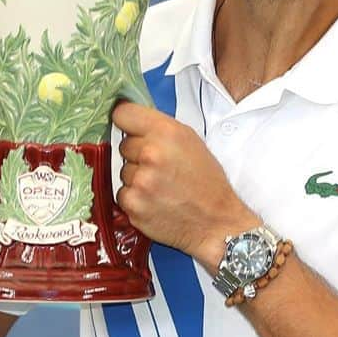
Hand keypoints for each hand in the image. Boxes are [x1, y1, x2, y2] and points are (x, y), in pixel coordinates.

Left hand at [112, 100, 257, 268]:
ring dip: (137, 178)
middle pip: (123, 144)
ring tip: (161, 186)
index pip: (123, 114)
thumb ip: (160, 127)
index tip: (128, 127)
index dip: (125, 121)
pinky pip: (122, 194)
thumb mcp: (191, 142)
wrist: (215, 222)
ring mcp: (140, 181)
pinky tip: (155, 201)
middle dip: (137, 154)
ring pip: (123, 171)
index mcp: (166, 132)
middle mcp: (151, 154)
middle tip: (160, 166)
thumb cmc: (206, 182)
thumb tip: (131, 120)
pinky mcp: (133, 204)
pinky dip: (135, 198)